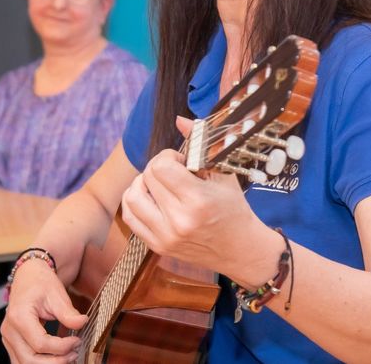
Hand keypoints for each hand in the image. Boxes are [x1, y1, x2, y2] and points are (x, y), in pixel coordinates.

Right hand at [1, 259, 85, 362]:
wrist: (28, 276)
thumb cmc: (40, 282)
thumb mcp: (57, 294)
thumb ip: (68, 312)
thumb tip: (82, 323)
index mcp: (19, 316)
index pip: (40, 344)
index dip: (62, 347)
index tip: (77, 341)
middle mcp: (9, 330)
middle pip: (30, 360)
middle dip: (55, 362)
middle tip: (74, 354)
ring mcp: (8, 338)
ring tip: (67, 357)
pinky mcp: (12, 343)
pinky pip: (23, 361)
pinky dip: (40, 363)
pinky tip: (56, 358)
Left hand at [121, 122, 280, 286]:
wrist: (240, 250)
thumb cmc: (234, 209)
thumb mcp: (224, 173)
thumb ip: (200, 143)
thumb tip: (179, 120)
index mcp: (198, 200)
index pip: (161, 166)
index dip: (168, 156)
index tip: (181, 161)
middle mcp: (179, 220)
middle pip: (147, 177)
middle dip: (158, 167)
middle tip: (174, 172)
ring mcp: (166, 236)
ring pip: (132, 196)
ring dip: (142, 183)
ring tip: (159, 184)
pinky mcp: (158, 246)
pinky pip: (130, 217)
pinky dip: (135, 202)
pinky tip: (149, 197)